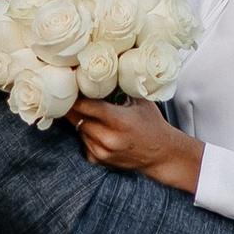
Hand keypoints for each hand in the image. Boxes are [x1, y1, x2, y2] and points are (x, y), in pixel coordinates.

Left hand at [72, 95, 203, 194]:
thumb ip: (120, 88)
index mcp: (119, 121)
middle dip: (75, 107)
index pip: (85, 106)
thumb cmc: (151, 123)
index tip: (72, 88)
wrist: (161, 153)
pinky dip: (87, 135)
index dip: (76, 96)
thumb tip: (100, 74)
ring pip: (79, 130)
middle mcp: (109, 138)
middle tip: (74, 96)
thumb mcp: (140, 101)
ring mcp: (103, 152)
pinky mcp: (99, 160)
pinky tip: (100, 130)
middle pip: (78, 118)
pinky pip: (84, 143)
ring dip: (82, 121)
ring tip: (92, 113)